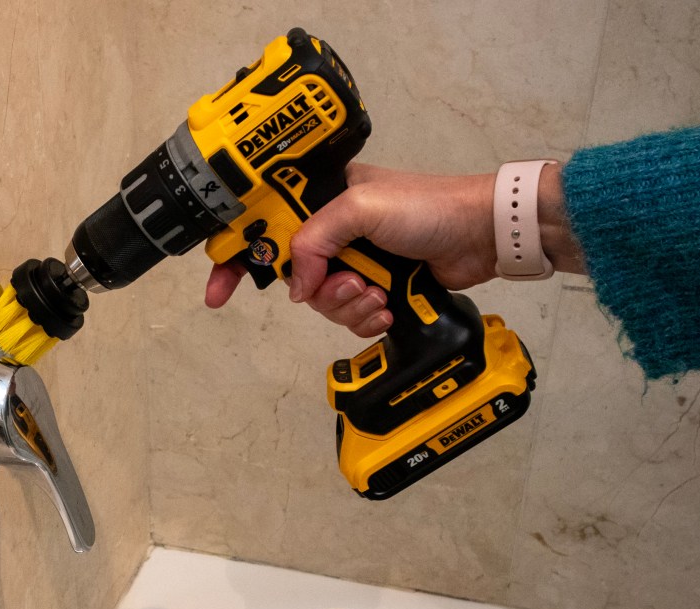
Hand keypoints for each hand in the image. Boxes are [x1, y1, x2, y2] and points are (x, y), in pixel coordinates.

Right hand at [204, 164, 498, 337]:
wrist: (480, 236)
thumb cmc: (428, 207)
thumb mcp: (359, 208)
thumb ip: (314, 240)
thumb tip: (296, 286)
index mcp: (322, 198)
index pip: (265, 227)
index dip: (238, 259)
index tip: (219, 291)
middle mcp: (335, 230)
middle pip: (295, 278)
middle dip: (320, 291)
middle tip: (349, 284)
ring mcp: (356, 262)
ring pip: (323, 303)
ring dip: (349, 306)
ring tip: (378, 292)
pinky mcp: (377, 288)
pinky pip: (350, 317)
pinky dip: (367, 318)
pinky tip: (389, 306)